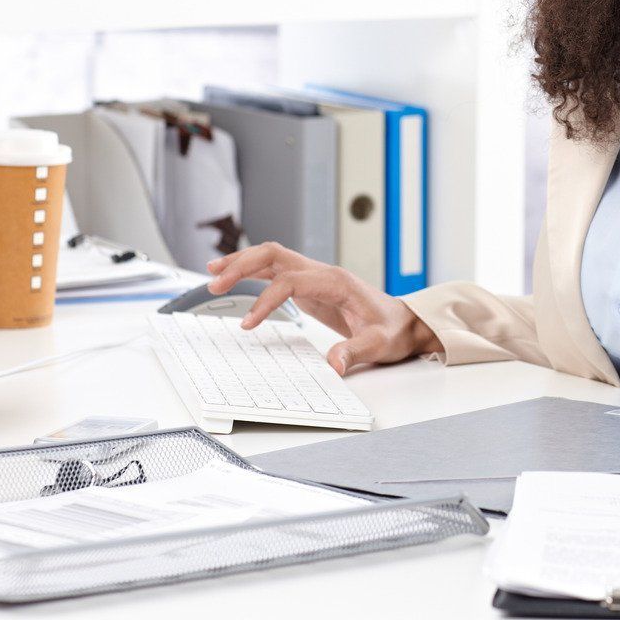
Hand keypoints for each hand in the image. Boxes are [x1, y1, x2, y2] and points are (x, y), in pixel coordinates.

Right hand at [205, 241, 442, 373]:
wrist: (405, 323)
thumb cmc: (394, 330)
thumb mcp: (378, 344)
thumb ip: (354, 352)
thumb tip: (333, 364)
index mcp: (336, 282)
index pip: (289, 281)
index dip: (265, 300)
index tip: (248, 324)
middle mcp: (323, 272)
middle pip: (274, 255)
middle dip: (242, 266)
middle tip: (214, 282)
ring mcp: (315, 277)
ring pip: (272, 257)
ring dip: (242, 263)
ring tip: (214, 273)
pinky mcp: (311, 286)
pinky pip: (277, 271)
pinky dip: (253, 272)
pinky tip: (235, 278)